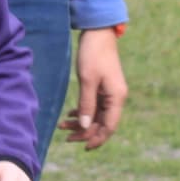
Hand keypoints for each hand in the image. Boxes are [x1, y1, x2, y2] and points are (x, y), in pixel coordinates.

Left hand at [59, 28, 127, 150]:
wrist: (98, 33)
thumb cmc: (93, 54)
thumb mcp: (87, 80)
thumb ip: (87, 104)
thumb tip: (85, 127)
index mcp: (116, 97)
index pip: (109, 127)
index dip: (97, 139)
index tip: (83, 147)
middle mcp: (116, 98)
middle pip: (102, 124)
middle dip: (85, 132)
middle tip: (66, 136)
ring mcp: (110, 93)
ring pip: (96, 116)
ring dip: (81, 123)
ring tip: (63, 126)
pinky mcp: (103, 88)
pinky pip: (94, 106)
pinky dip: (83, 112)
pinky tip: (70, 115)